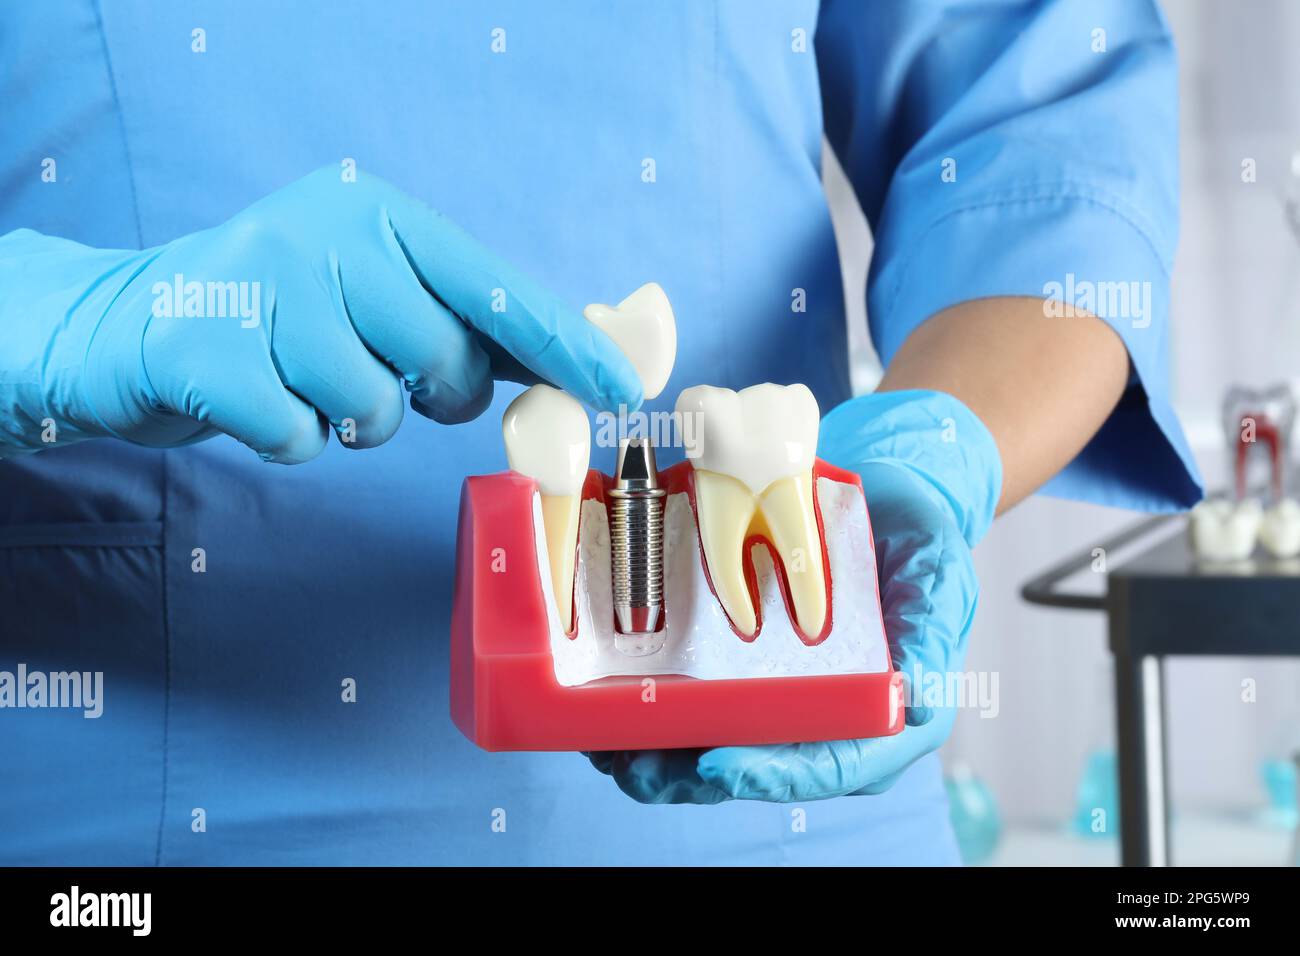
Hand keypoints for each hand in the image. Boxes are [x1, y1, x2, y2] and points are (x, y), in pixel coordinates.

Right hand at [0, 167, 640, 460]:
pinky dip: (289, 440)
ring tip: (300, 378)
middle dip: (424, 395)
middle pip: (441, 363)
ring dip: (348, 420)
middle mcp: (326, 234)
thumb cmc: (284, 318)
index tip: (623, 389)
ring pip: (373, 409)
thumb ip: (463, 321)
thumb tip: (575, 362)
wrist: (134, 323)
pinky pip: (301, 440)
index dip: (563, 345)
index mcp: (381, 215)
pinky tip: (254, 399)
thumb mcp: (373, 292)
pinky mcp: (209, 352)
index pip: (494, 288)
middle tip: (373, 374)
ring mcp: (262, 287)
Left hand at [587, 390, 1000, 802]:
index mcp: (886, 714)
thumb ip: (930, 633)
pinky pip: (703, 703)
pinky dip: (657, 710)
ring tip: (608, 748)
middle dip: (693, 776)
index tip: (717, 764)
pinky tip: (613, 704)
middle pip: (761, 768)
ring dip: (663, 754)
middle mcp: (832, 718)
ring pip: (721, 745)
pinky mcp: (753, 670)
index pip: (830, 765)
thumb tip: (914, 702)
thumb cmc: (922, 542)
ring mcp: (788, 696)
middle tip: (637, 766)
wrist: (891, 495)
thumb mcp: (939, 577)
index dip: (773, 775)